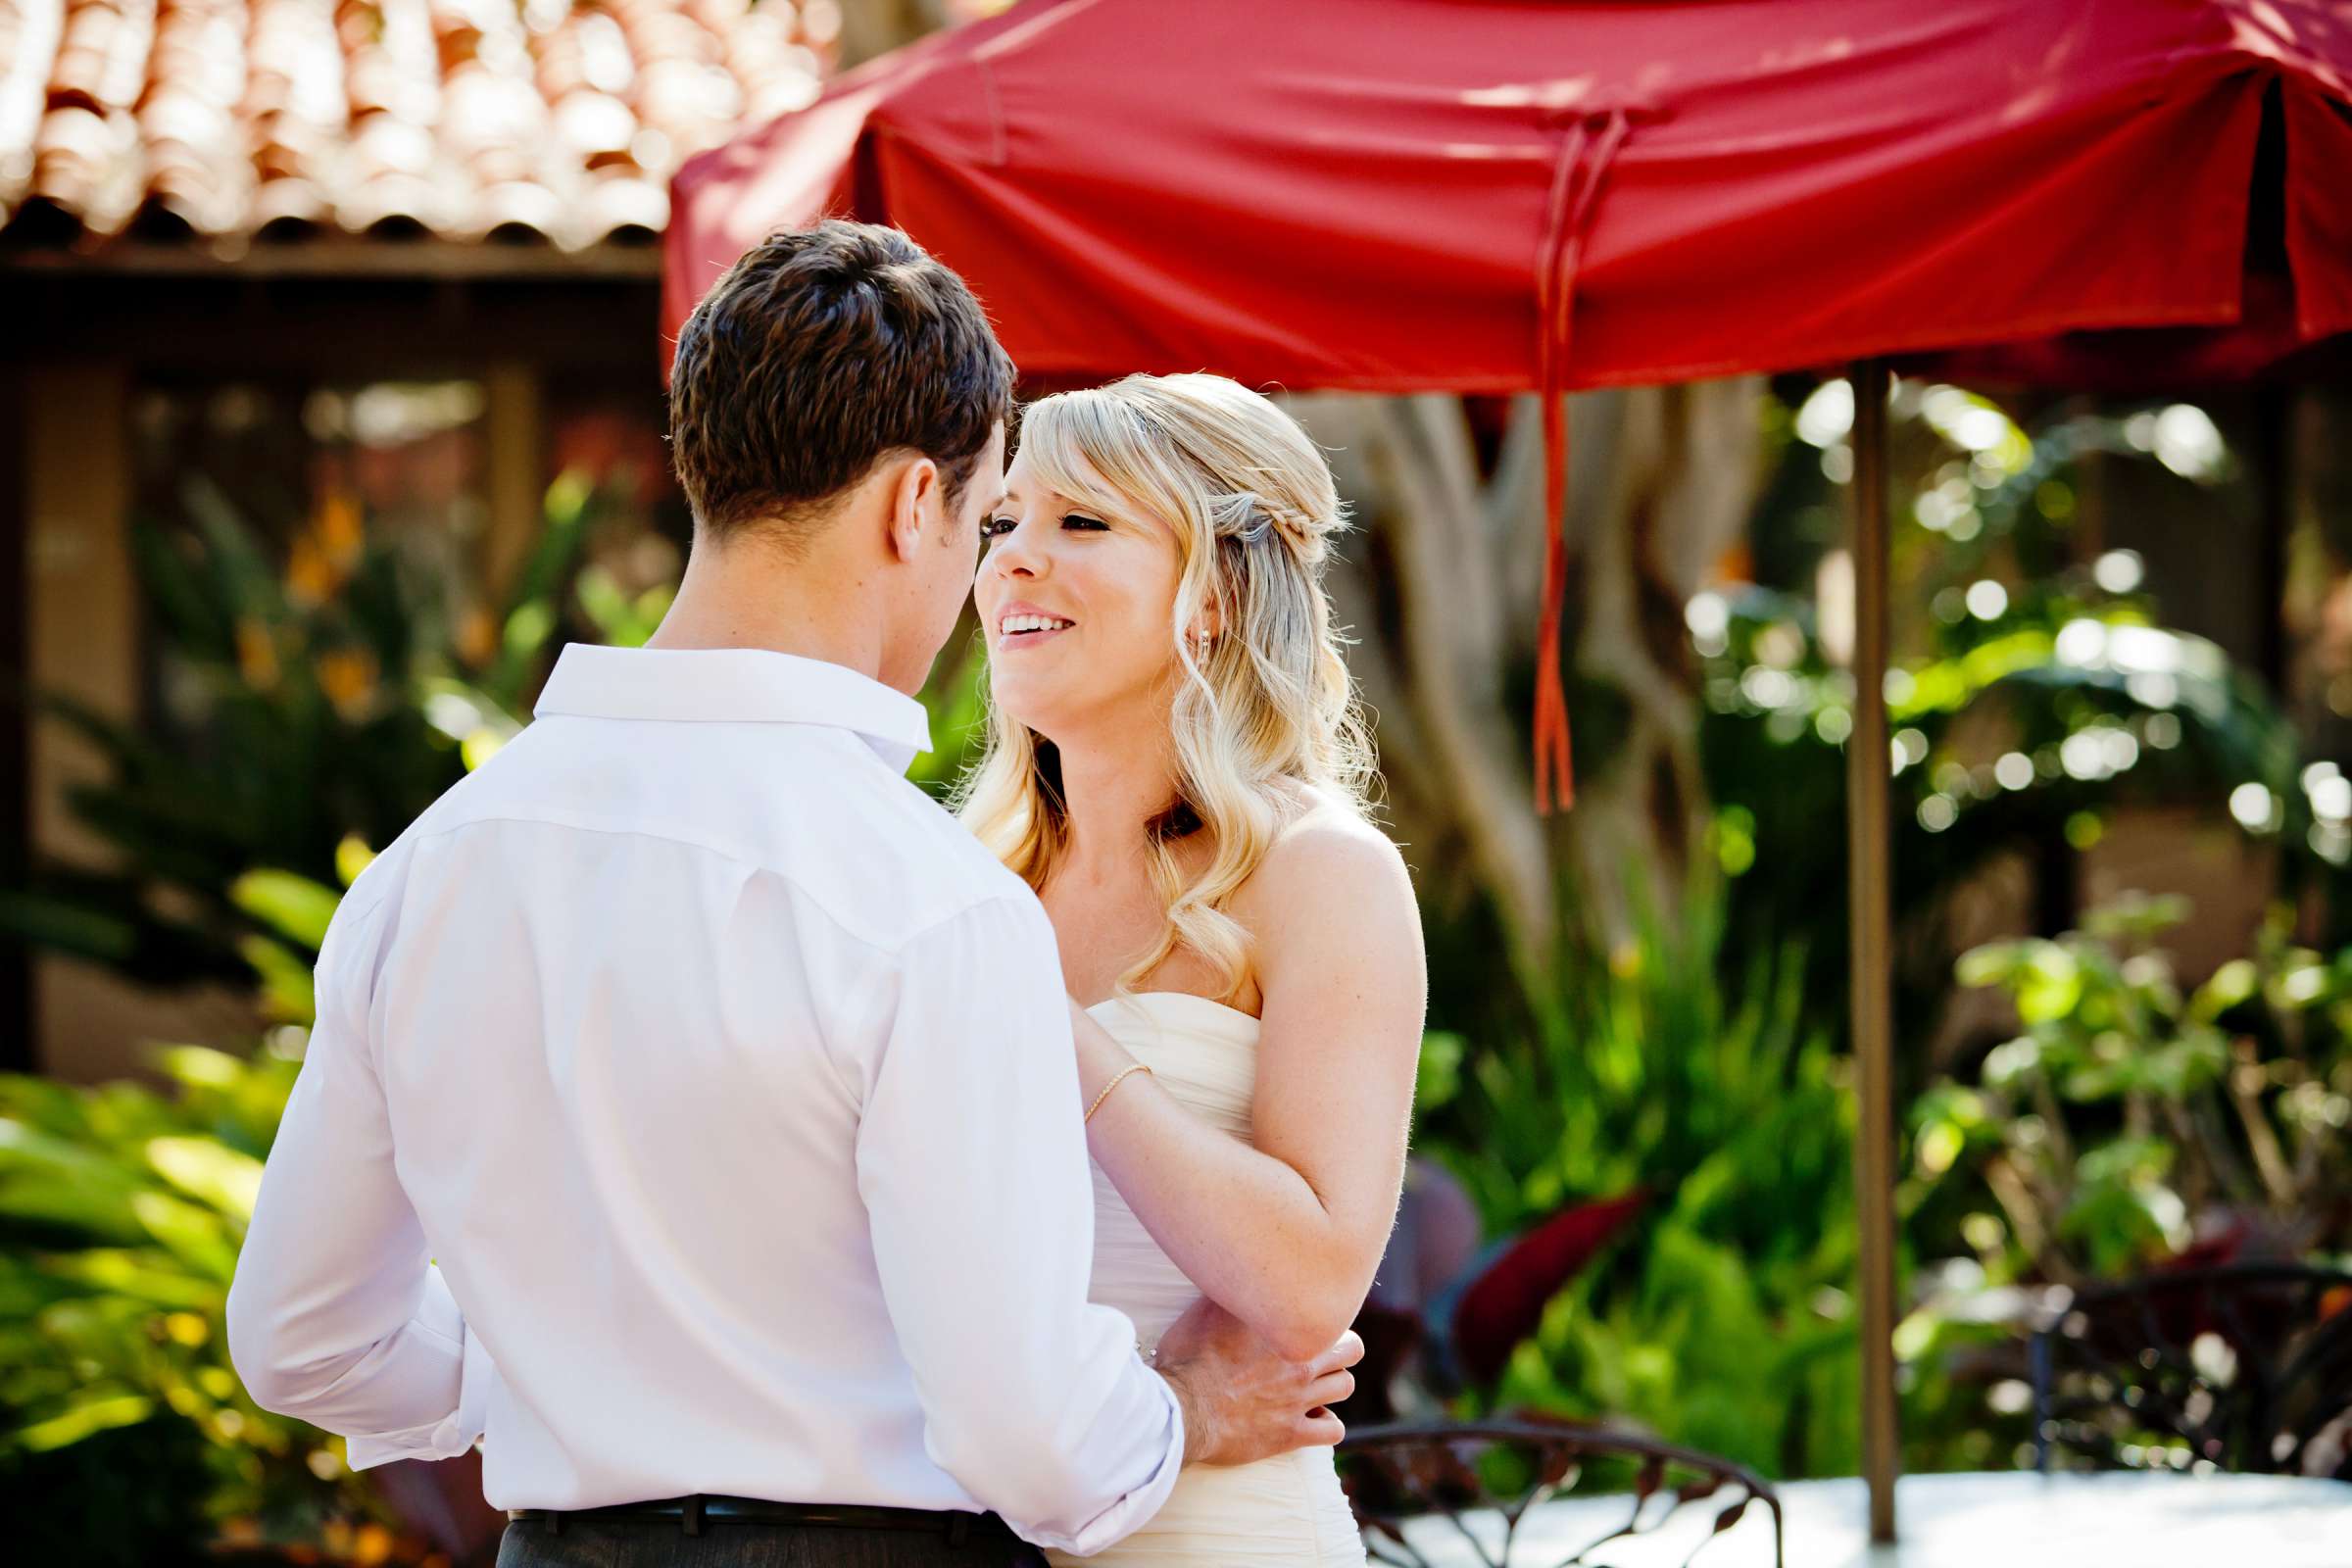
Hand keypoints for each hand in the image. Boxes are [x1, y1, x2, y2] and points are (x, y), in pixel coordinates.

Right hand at [1151, 1296, 1360, 1465]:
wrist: (1182, 1408)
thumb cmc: (1189, 1356)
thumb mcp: (1207, 1308)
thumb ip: (1236, 1289)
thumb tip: (1245, 1268)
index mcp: (1283, 1328)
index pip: (1331, 1312)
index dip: (1322, 1317)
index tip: (1309, 1322)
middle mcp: (1299, 1360)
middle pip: (1352, 1348)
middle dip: (1341, 1349)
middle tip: (1322, 1354)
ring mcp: (1298, 1398)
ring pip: (1345, 1386)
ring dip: (1333, 1384)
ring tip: (1315, 1385)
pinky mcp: (1290, 1433)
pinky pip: (1333, 1430)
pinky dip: (1326, 1424)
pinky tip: (1310, 1418)